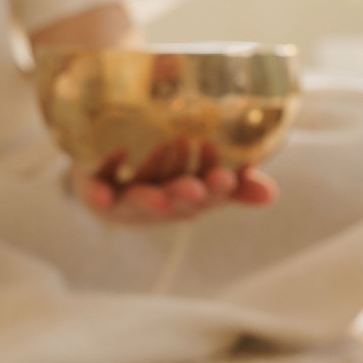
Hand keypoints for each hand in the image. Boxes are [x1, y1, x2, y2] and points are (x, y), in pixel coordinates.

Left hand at [78, 140, 276, 224]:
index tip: (229, 176)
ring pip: (137, 201)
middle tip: (199, 186)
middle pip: (173, 203)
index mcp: (185, 198)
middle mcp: (156, 202)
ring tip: (160, 196)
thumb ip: (233, 184)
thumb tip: (271, 194)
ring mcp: (122, 198)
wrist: (101, 158)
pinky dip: (99, 192)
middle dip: (186, 196)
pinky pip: (94, 189)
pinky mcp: (91, 188)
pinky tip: (107, 183)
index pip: (207, 196)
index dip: (218, 189)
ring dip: (149, 200)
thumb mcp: (199, 172)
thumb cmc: (159, 168)